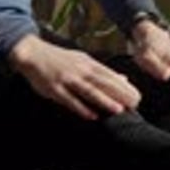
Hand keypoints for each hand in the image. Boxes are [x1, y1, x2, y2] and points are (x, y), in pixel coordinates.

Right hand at [9, 34, 140, 120]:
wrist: (33, 53)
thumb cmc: (60, 59)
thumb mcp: (83, 60)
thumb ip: (102, 71)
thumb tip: (123, 78)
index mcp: (88, 63)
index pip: (110, 75)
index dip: (124, 87)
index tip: (136, 96)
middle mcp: (80, 70)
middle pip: (103, 83)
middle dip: (119, 94)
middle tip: (134, 104)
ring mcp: (67, 79)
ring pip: (89, 91)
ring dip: (104, 100)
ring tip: (118, 110)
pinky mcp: (55, 89)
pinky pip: (70, 100)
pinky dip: (81, 108)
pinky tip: (91, 115)